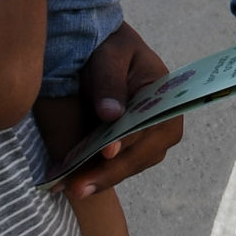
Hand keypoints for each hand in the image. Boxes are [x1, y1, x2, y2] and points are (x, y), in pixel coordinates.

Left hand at [60, 23, 181, 198]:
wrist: (107, 52)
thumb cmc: (113, 48)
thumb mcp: (111, 55)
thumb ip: (109, 82)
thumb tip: (110, 115)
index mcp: (168, 99)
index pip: (148, 125)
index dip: (127, 141)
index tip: (105, 152)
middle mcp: (164, 125)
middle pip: (139, 155)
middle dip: (108, 172)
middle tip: (77, 186)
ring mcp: (149, 141)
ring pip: (127, 167)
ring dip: (98, 179)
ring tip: (67, 187)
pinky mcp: (130, 149)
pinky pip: (115, 167)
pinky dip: (93, 175)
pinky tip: (68, 182)